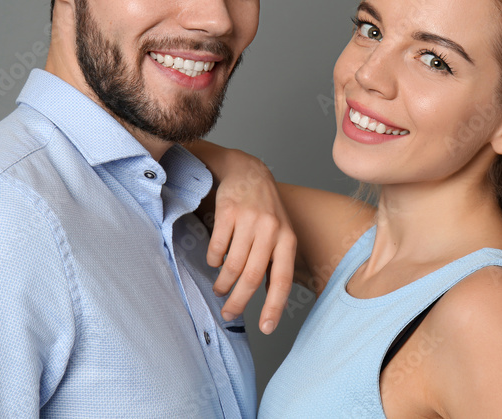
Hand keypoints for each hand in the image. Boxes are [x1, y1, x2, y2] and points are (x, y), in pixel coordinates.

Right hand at [189, 142, 296, 334]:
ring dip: (223, 283)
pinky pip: (217, 248)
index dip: (274, 306)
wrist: (248, 172)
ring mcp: (249, 220)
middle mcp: (271, 230)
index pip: (282, 280)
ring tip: (219, 289)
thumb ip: (276, 263)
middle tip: (228, 314)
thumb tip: (271, 299)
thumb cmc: (266, 209)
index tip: (266, 328)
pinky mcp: (228, 212)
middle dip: (238, 301)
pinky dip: (214, 260)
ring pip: (233, 265)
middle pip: (252, 276)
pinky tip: (215, 262)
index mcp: (288, 240)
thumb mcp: (281, 234)